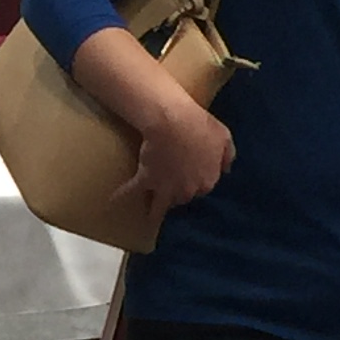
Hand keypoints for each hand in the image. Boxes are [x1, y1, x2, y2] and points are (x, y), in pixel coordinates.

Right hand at [125, 95, 233, 211]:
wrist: (175, 122)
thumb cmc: (202, 126)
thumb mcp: (224, 137)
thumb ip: (228, 155)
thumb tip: (227, 170)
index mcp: (208, 180)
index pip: (203, 188)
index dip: (197, 181)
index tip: (192, 176)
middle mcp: (187, 190)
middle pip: (182, 197)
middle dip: (178, 193)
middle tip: (171, 185)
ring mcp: (166, 188)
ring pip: (160, 206)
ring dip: (154, 211)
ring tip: (148, 217)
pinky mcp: (146, 179)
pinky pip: (132, 192)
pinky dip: (121, 197)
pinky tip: (111, 203)